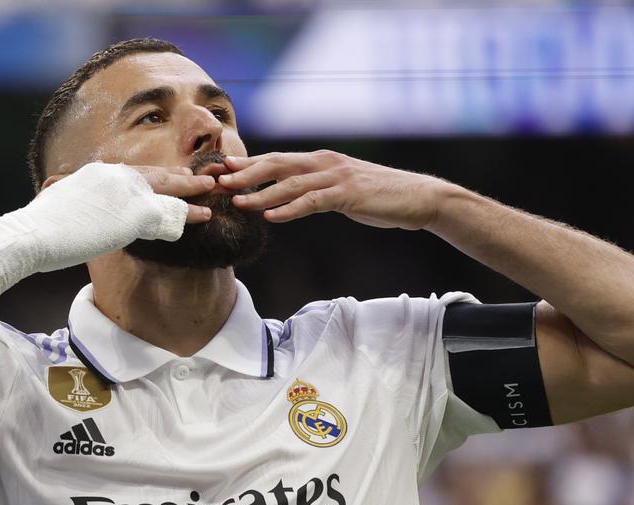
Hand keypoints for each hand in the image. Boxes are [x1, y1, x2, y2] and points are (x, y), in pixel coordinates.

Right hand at [0, 162, 216, 306]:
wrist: (30, 235)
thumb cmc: (38, 230)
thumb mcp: (61, 207)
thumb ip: (79, 202)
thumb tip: (72, 203)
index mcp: (96, 174)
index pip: (136, 172)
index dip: (157, 177)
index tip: (171, 179)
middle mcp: (113, 175)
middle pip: (156, 174)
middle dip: (181, 176)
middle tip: (204, 176)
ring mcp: (125, 191)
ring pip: (167, 189)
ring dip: (191, 190)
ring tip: (212, 191)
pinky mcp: (134, 212)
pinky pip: (169, 213)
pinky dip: (188, 214)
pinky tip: (204, 216)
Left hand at [218, 150, 448, 229]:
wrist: (416, 198)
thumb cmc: (377, 197)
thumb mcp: (340, 190)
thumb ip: (314, 190)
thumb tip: (287, 198)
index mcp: (320, 160)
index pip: (276, 160)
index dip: (247, 165)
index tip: (220, 170)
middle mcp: (325, 162)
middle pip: (277, 164)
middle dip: (245, 173)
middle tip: (217, 181)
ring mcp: (337, 176)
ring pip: (291, 183)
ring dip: (262, 193)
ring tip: (237, 202)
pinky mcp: (348, 193)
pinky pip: (313, 201)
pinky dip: (290, 208)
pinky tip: (272, 216)